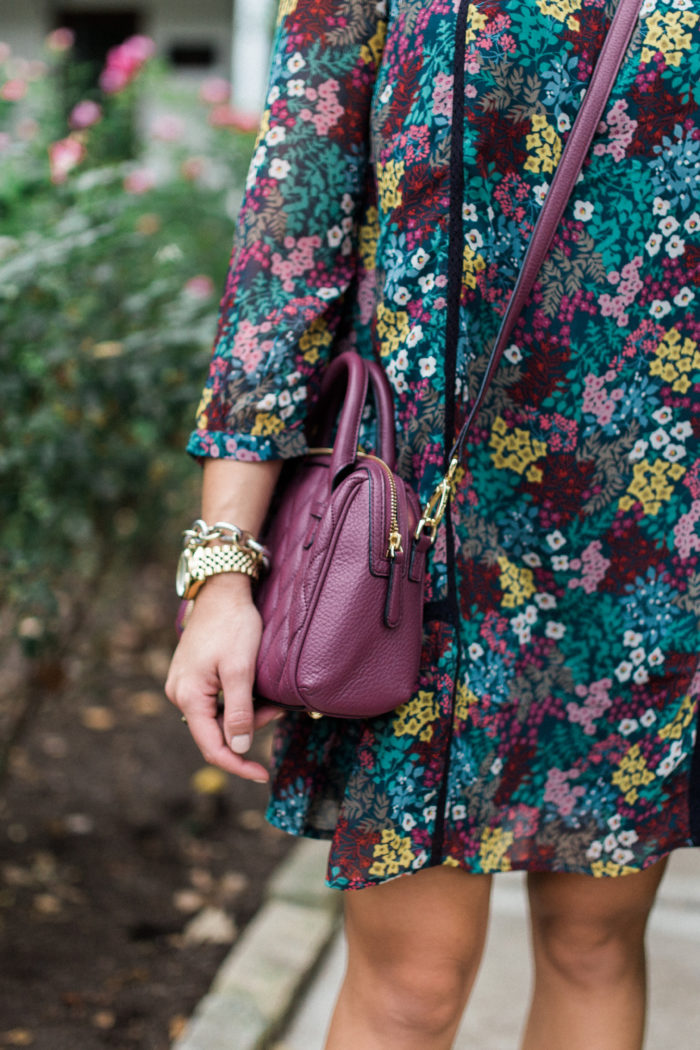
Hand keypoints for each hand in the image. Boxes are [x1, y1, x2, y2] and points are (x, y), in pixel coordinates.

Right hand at [165, 574, 281, 782]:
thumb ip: (239, 712)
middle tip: (277, 708)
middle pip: (216, 731)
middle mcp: (179, 694)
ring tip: (269, 696)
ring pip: (218, 716)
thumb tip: (237, 749)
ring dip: (246, 713)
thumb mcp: (240, 669)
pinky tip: (254, 689)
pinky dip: (238, 701)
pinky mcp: (193, 675)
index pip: (212, 747)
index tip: (262, 775)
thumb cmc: (232, 625)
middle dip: (248, 728)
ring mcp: (184, 684)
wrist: (221, 589)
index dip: (237, 764)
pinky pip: (216, 701)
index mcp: (188, 696)